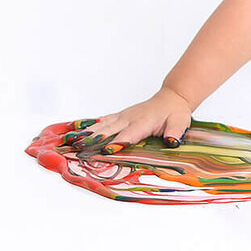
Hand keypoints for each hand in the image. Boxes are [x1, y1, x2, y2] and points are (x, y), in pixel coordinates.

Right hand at [70, 87, 193, 153]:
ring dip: (86, 135)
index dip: (116, 144)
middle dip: (94, 142)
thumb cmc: (175, 112)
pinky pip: (101, 121)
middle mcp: (129, 119)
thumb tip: (171, 141)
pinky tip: (74, 133)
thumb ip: (175, 131)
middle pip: (108, 131)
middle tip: (77, 151)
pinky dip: (88, 127)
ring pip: (101, 126)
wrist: (171, 98)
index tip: (104, 151)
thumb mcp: (181, 122)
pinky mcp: (118, 116)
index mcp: (143, 122)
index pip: (128, 135)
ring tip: (69, 143)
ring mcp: (122, 117)